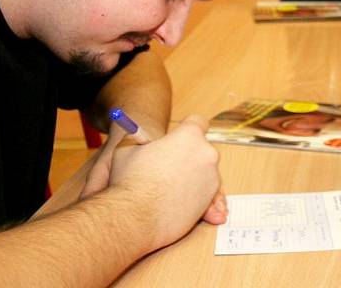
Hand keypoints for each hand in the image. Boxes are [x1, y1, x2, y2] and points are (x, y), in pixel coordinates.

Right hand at [107, 115, 223, 250]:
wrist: (135, 218)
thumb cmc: (130, 181)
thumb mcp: (128, 149)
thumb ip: (141, 139)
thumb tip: (141, 138)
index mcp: (189, 135)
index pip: (198, 122)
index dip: (186, 129)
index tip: (177, 139)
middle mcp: (207, 153)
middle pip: (201, 148)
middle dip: (188, 155)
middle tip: (167, 167)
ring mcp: (212, 177)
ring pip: (204, 171)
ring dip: (191, 176)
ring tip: (167, 188)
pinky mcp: (211, 199)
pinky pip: (204, 191)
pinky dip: (193, 195)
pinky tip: (173, 200)